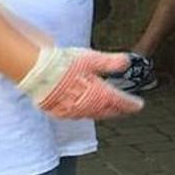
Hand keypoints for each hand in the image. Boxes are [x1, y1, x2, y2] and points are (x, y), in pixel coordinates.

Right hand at [17, 48, 143, 119]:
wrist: (35, 71)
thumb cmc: (64, 63)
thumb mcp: (91, 59)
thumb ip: (111, 62)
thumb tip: (127, 62)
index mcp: (99, 94)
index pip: (119, 102)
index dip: (130, 104)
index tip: (138, 106)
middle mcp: (87, 106)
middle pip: (107, 111)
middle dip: (118, 110)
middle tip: (126, 109)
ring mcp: (70, 111)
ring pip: (91, 115)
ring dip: (102, 113)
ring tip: (108, 111)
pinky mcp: (56, 111)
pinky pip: (74, 115)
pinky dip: (83, 113)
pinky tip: (84, 110)